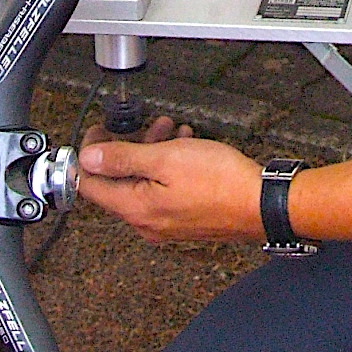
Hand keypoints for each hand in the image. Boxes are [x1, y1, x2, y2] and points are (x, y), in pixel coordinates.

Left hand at [77, 115, 264, 243]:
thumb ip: (123, 158)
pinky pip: (164, 192)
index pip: (91, 185)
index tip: (99, 133)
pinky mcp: (186, 220)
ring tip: (168, 130)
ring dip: (151, 153)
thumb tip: (89, 158)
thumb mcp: (165, 158)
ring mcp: (167, 224)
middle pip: (119, 183)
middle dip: (127, 148)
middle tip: (138, 126)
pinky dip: (168, 168)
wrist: (262, 203)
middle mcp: (147, 222)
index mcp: (135, 208)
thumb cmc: (221, 182)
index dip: (90, 154)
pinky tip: (185, 147)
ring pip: (144, 184)